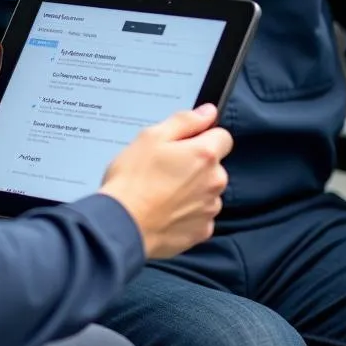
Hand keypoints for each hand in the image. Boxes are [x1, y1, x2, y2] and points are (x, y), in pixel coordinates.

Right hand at [99, 104, 231, 259]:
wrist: (123, 225)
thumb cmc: (133, 178)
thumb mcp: (151, 137)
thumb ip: (184, 122)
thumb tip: (208, 112)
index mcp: (204, 155)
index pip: (223, 137)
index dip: (203, 136)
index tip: (182, 143)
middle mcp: (215, 182)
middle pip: (214, 166)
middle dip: (195, 164)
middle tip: (164, 167)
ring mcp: (210, 209)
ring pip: (207, 191)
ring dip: (192, 189)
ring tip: (161, 191)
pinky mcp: (202, 232)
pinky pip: (200, 215)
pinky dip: (187, 212)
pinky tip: (165, 210)